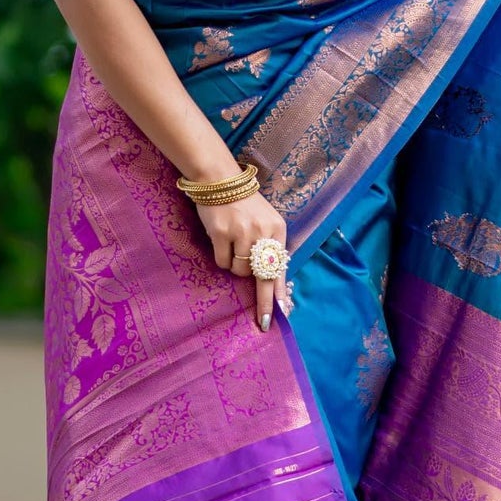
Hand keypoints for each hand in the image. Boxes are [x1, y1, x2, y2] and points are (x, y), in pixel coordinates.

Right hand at [196, 190, 289, 330]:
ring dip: (235, 266)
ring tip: (233, 246)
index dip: (279, 293)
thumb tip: (273, 284)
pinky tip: (221, 241)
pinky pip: (223, 263)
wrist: (220, 180)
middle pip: (263, 277)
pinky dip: (222, 259)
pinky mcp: (222, 234)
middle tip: (264, 321)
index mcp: (277, 229)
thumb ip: (269, 248)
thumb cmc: (244, 204)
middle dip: (263, 302)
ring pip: (240, 270)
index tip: (280, 314)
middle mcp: (262, 232)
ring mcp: (242, 233)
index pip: (280, 267)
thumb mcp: (265, 222)